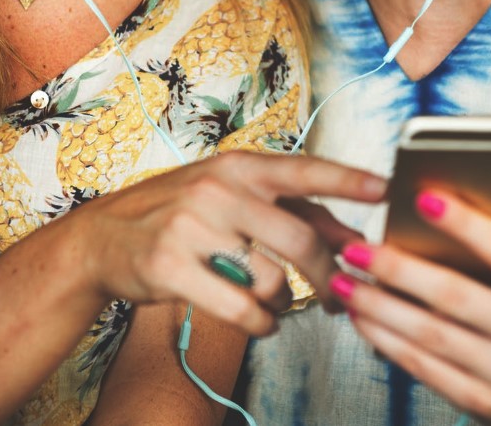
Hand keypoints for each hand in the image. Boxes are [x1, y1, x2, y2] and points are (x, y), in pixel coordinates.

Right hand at [75, 151, 385, 335]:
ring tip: (275, 304)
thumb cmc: (182, 213)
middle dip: (327, 273)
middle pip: (299, 237)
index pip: (304, 170)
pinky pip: (242, 308)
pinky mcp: (171, 266)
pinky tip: (259, 320)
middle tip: (338, 293)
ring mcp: (192, 226)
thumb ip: (294, 212)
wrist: (104, 237)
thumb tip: (352, 239)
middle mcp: (218, 189)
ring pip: (272, 278)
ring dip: (285, 302)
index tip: (387, 187)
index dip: (348, 179)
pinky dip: (262, 323)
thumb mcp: (235, 198)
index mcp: (239, 166)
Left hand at [329, 191, 490, 424]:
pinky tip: (359, 315)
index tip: (422, 197)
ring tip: (343, 281)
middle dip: (397, 270)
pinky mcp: (481, 400)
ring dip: (378, 307)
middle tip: (355, 248)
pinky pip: (423, 367)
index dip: (466, 224)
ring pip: (429, 335)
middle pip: (455, 296)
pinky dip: (385, 340)